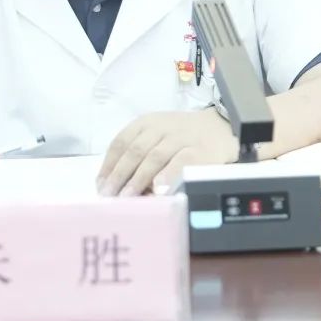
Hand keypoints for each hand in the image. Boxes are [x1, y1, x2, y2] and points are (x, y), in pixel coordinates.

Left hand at [96, 109, 238, 196]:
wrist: (220, 127)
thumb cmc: (181, 138)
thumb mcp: (157, 137)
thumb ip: (138, 156)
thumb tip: (116, 186)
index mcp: (146, 123)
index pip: (121, 142)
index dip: (109, 165)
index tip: (101, 186)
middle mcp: (161, 127)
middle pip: (135, 150)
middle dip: (120, 175)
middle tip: (110, 196)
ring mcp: (181, 138)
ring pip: (155, 156)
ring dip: (139, 178)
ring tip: (128, 197)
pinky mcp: (200, 150)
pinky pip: (182, 161)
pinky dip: (168, 175)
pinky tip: (158, 189)